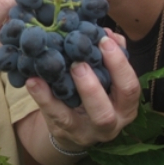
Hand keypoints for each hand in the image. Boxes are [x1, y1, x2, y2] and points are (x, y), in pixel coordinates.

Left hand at [26, 30, 139, 148]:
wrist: (69, 131)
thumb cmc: (89, 98)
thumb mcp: (102, 81)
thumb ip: (108, 57)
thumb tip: (107, 32)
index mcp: (125, 106)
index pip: (130, 87)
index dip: (120, 64)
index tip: (105, 40)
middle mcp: (112, 122)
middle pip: (110, 108)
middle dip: (98, 83)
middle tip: (81, 60)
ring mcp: (88, 131)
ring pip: (91, 116)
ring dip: (83, 89)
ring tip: (69, 67)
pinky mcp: (65, 131)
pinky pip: (56, 115)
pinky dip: (44, 97)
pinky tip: (33, 80)